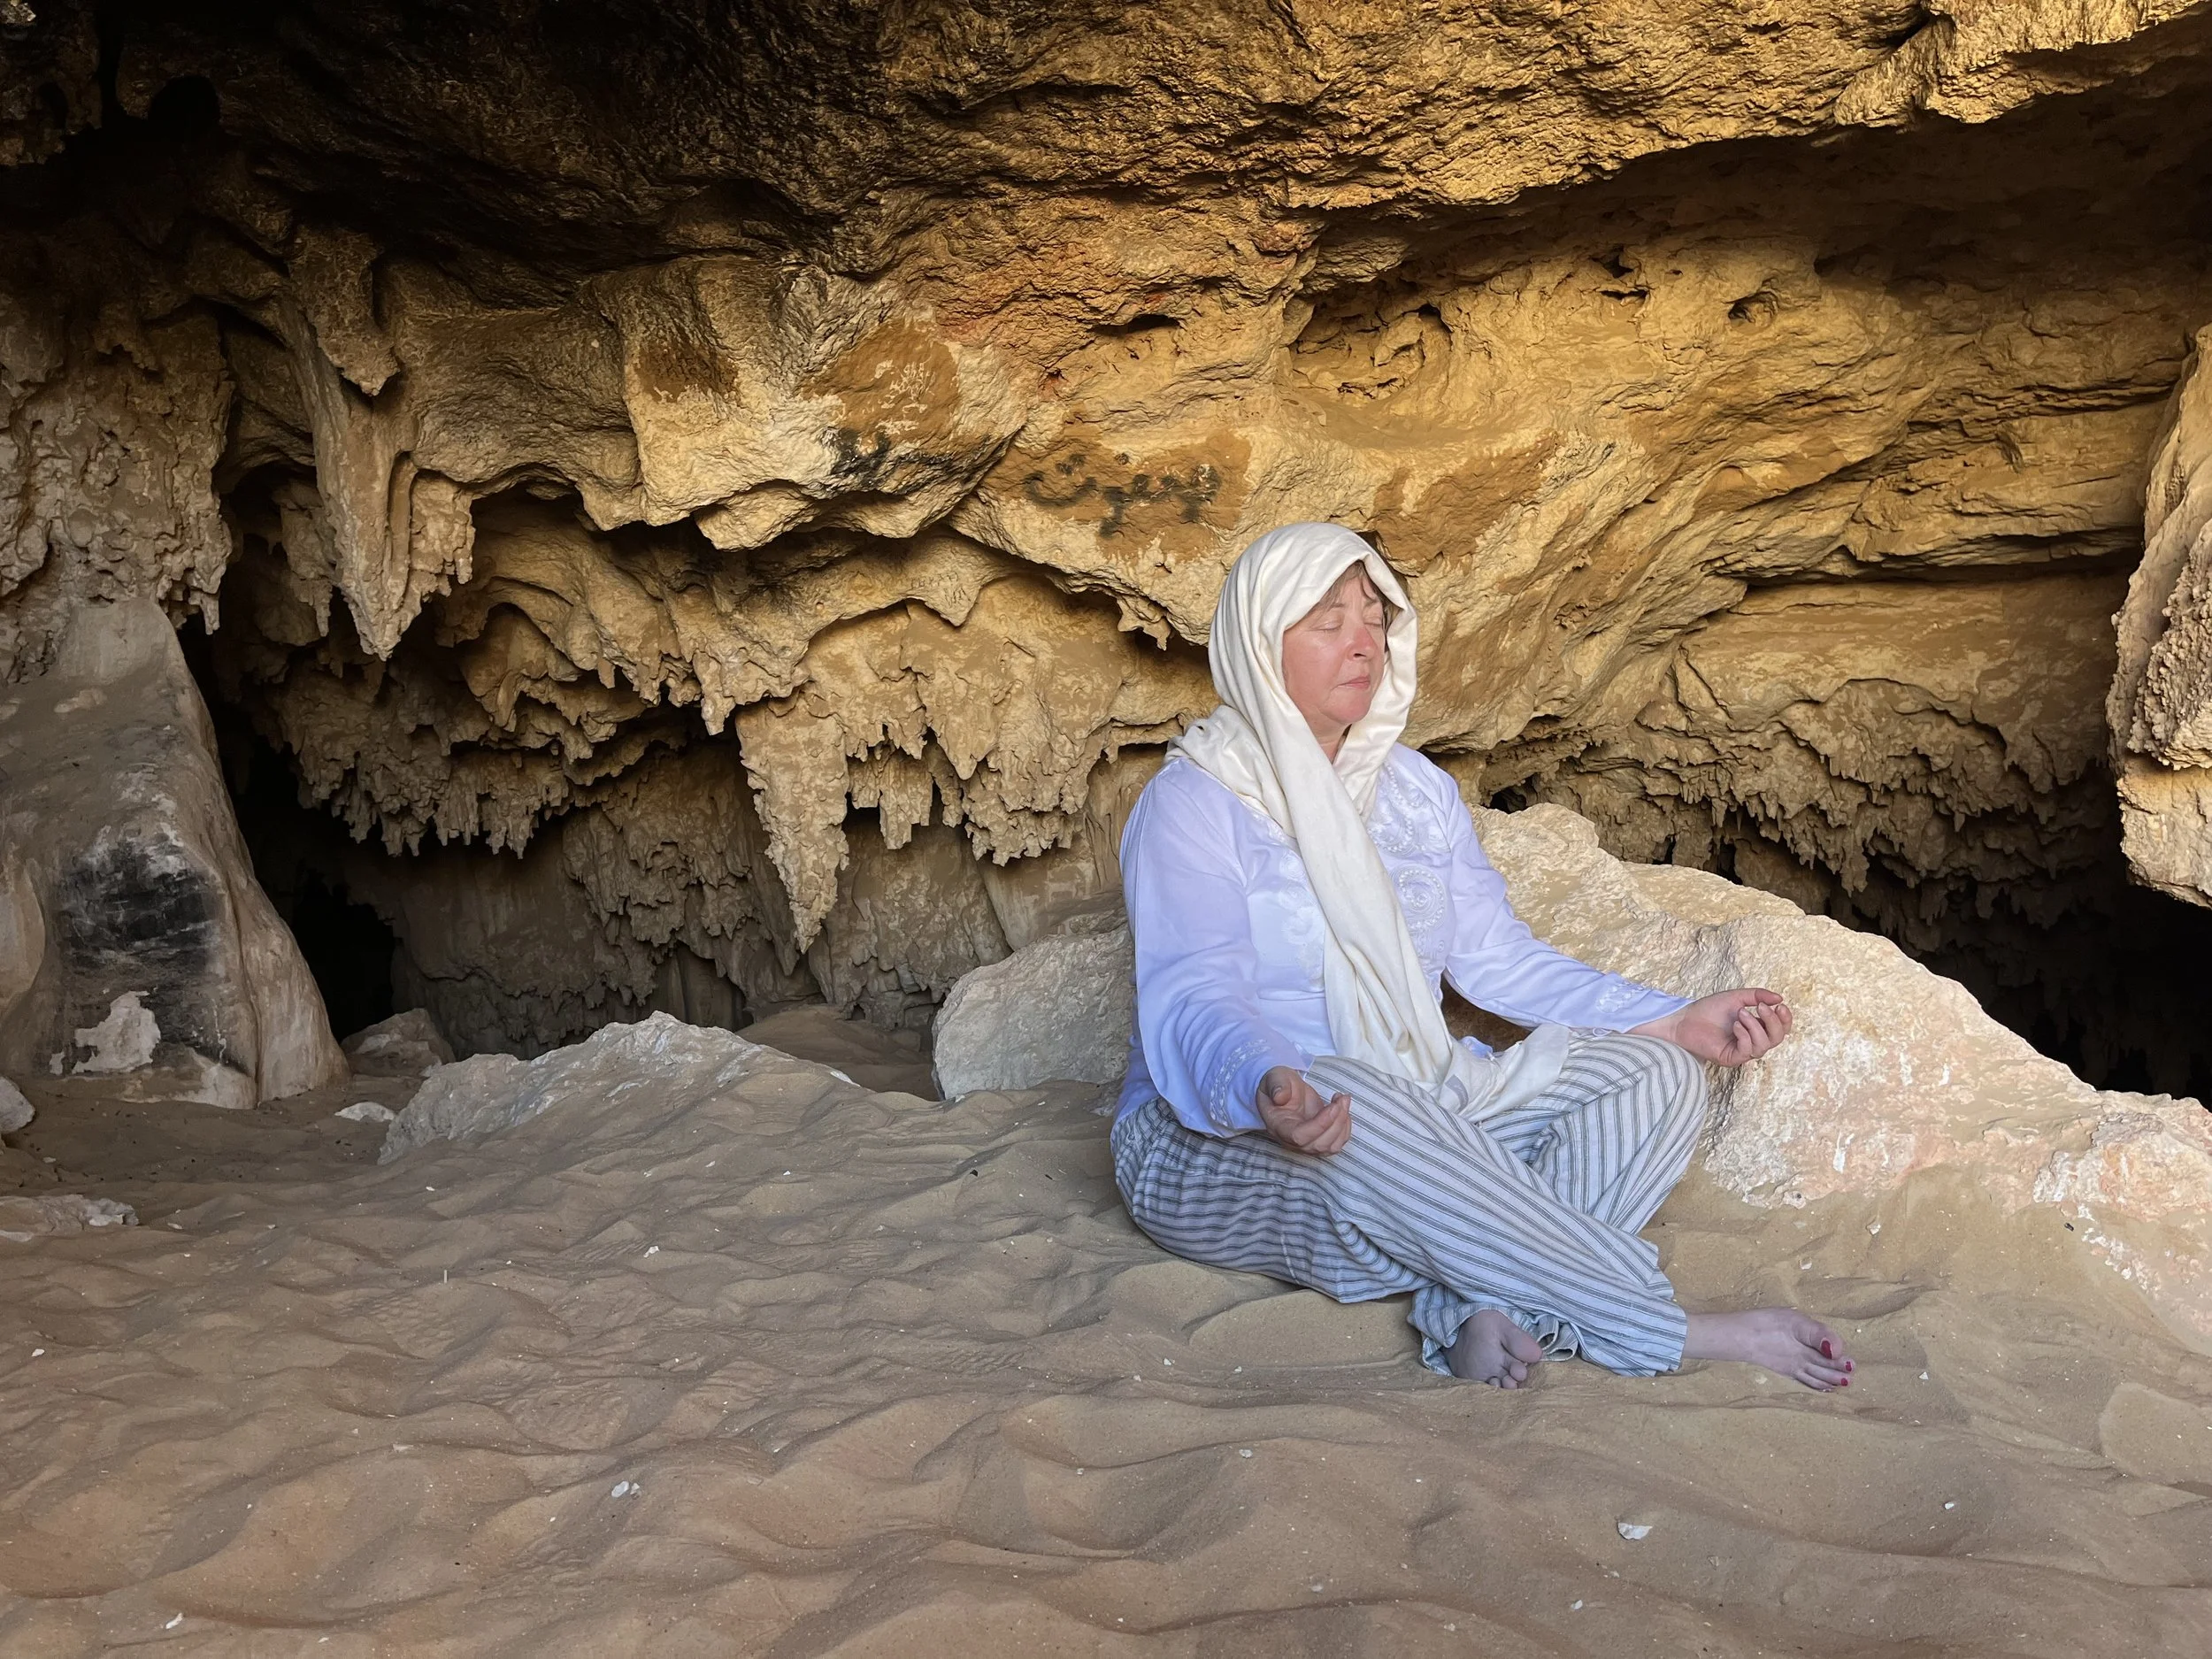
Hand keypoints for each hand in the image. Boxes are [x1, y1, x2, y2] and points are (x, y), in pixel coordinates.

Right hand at [1256, 1066, 1351, 1154]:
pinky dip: (1346, 1127)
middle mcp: (1291, 1140)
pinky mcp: (1319, 1139)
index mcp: (1278, 1126)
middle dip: (1336, 1122)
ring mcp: (1306, 1143)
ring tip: (1343, 1100)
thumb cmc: (1279, 1083)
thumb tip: (1280, 1097)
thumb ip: (1276, 1086)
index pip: (1299, 1137)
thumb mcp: (1275, 1078)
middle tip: (1342, 1098)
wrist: (1286, 1089)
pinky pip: (1337, 1143)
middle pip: (1318, 1145)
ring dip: (1343, 1124)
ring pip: (1330, 1147)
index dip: (1319, 1125)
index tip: (1333, 1106)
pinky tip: (1343, 1108)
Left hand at [1633, 988, 1791, 1066]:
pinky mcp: (1731, 1058)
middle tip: (1761, 1008)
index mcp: (1756, 1027)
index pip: (1781, 1028)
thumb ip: (1757, 996)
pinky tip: (1735, 1026)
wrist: (1685, 1018)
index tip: (1780, 1005)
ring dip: (1755, 1027)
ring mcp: (1742, 1051)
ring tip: (1741, 1014)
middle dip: (1773, 1022)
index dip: (1786, 1019)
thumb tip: (1779, 997)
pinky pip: (1748, 1051)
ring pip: (1764, 1046)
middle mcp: (1752, 1040)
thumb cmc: (1708, 1009)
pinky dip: (1745, 1036)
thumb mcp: (1736, 997)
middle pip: (1777, 1038)